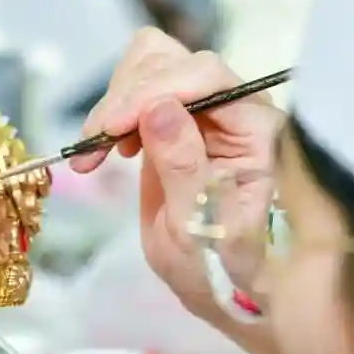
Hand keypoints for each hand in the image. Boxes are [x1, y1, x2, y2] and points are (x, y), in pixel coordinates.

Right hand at [71, 28, 285, 353]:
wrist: (241, 293)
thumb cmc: (230, 272)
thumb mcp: (200, 231)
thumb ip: (182, 167)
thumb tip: (157, 109)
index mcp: (258, 131)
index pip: (204, 78)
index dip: (150, 93)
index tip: (108, 130)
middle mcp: (238, 110)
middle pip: (175, 60)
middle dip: (126, 95)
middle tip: (95, 145)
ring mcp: (210, 112)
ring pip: (155, 65)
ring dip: (117, 99)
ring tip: (101, 150)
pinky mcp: (184, 120)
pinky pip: (144, 90)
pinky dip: (118, 110)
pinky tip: (112, 147)